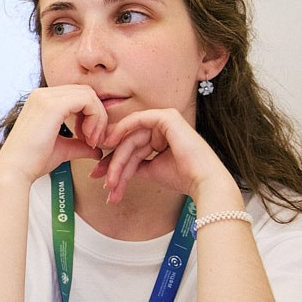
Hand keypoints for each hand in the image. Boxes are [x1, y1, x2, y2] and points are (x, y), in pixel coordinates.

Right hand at [0, 85, 110, 184]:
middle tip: (94, 140)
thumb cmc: (33, 161)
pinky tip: (87, 137)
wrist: (16, 170)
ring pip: (89, 95)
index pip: (78, 96)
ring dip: (98, 118)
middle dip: (97, 115)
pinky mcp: (53, 105)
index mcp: (42, 101)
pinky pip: (87, 101)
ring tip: (90, 141)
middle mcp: (42, 94)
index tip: (89, 139)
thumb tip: (98, 151)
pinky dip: (95, 118)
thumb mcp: (62, 149)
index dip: (91, 115)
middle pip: (85, 92)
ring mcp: (46, 97)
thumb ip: (79, 145)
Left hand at [92, 108, 238, 206]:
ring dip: (118, 161)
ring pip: (131, 139)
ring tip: (112, 182)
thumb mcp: (150, 170)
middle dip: (114, 165)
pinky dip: (123, 130)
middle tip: (106, 185)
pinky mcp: (166, 117)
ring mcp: (165, 119)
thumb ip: (133, 164)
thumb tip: (111, 169)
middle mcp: (162, 126)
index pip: (131, 148)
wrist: (202, 181)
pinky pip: (138, 120)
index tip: (99, 177)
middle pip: (128, 144)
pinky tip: (111, 145)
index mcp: (160, 137)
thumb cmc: (182, 177)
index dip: (114, 163)